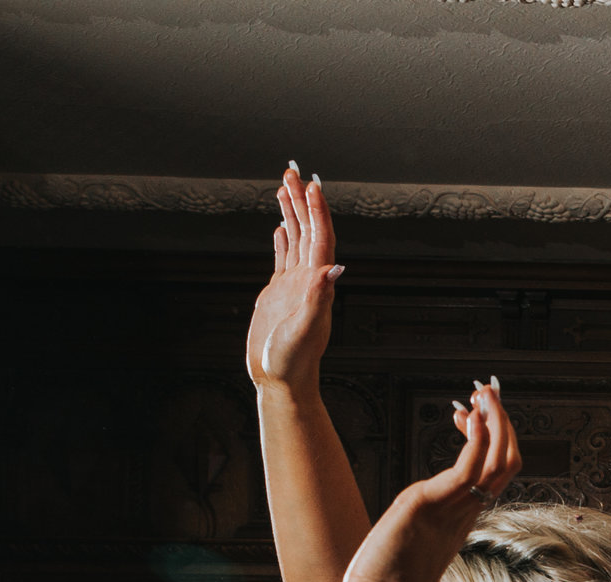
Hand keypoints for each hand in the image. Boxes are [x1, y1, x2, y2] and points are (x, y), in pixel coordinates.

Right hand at [247, 166, 342, 391]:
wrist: (281, 380)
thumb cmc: (292, 362)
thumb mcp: (304, 330)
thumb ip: (318, 299)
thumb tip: (332, 269)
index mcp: (317, 285)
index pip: (321, 240)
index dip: (318, 212)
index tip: (312, 186)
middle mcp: (309, 281)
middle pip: (308, 232)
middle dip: (301, 201)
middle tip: (291, 172)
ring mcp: (294, 286)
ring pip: (295, 240)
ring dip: (292, 213)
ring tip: (283, 187)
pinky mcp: (278, 294)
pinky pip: (283, 259)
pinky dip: (283, 240)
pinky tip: (280, 227)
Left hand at [343, 382, 522, 581]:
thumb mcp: (412, 537)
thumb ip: (425, 517)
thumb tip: (423, 506)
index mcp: (462, 516)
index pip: (496, 471)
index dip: (495, 440)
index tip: (479, 414)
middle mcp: (464, 511)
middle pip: (505, 462)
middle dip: (503, 424)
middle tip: (491, 393)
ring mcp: (451, 509)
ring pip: (494, 462)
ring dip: (494, 423)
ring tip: (486, 396)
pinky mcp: (431, 507)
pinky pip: (466, 472)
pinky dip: (476, 443)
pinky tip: (472, 422)